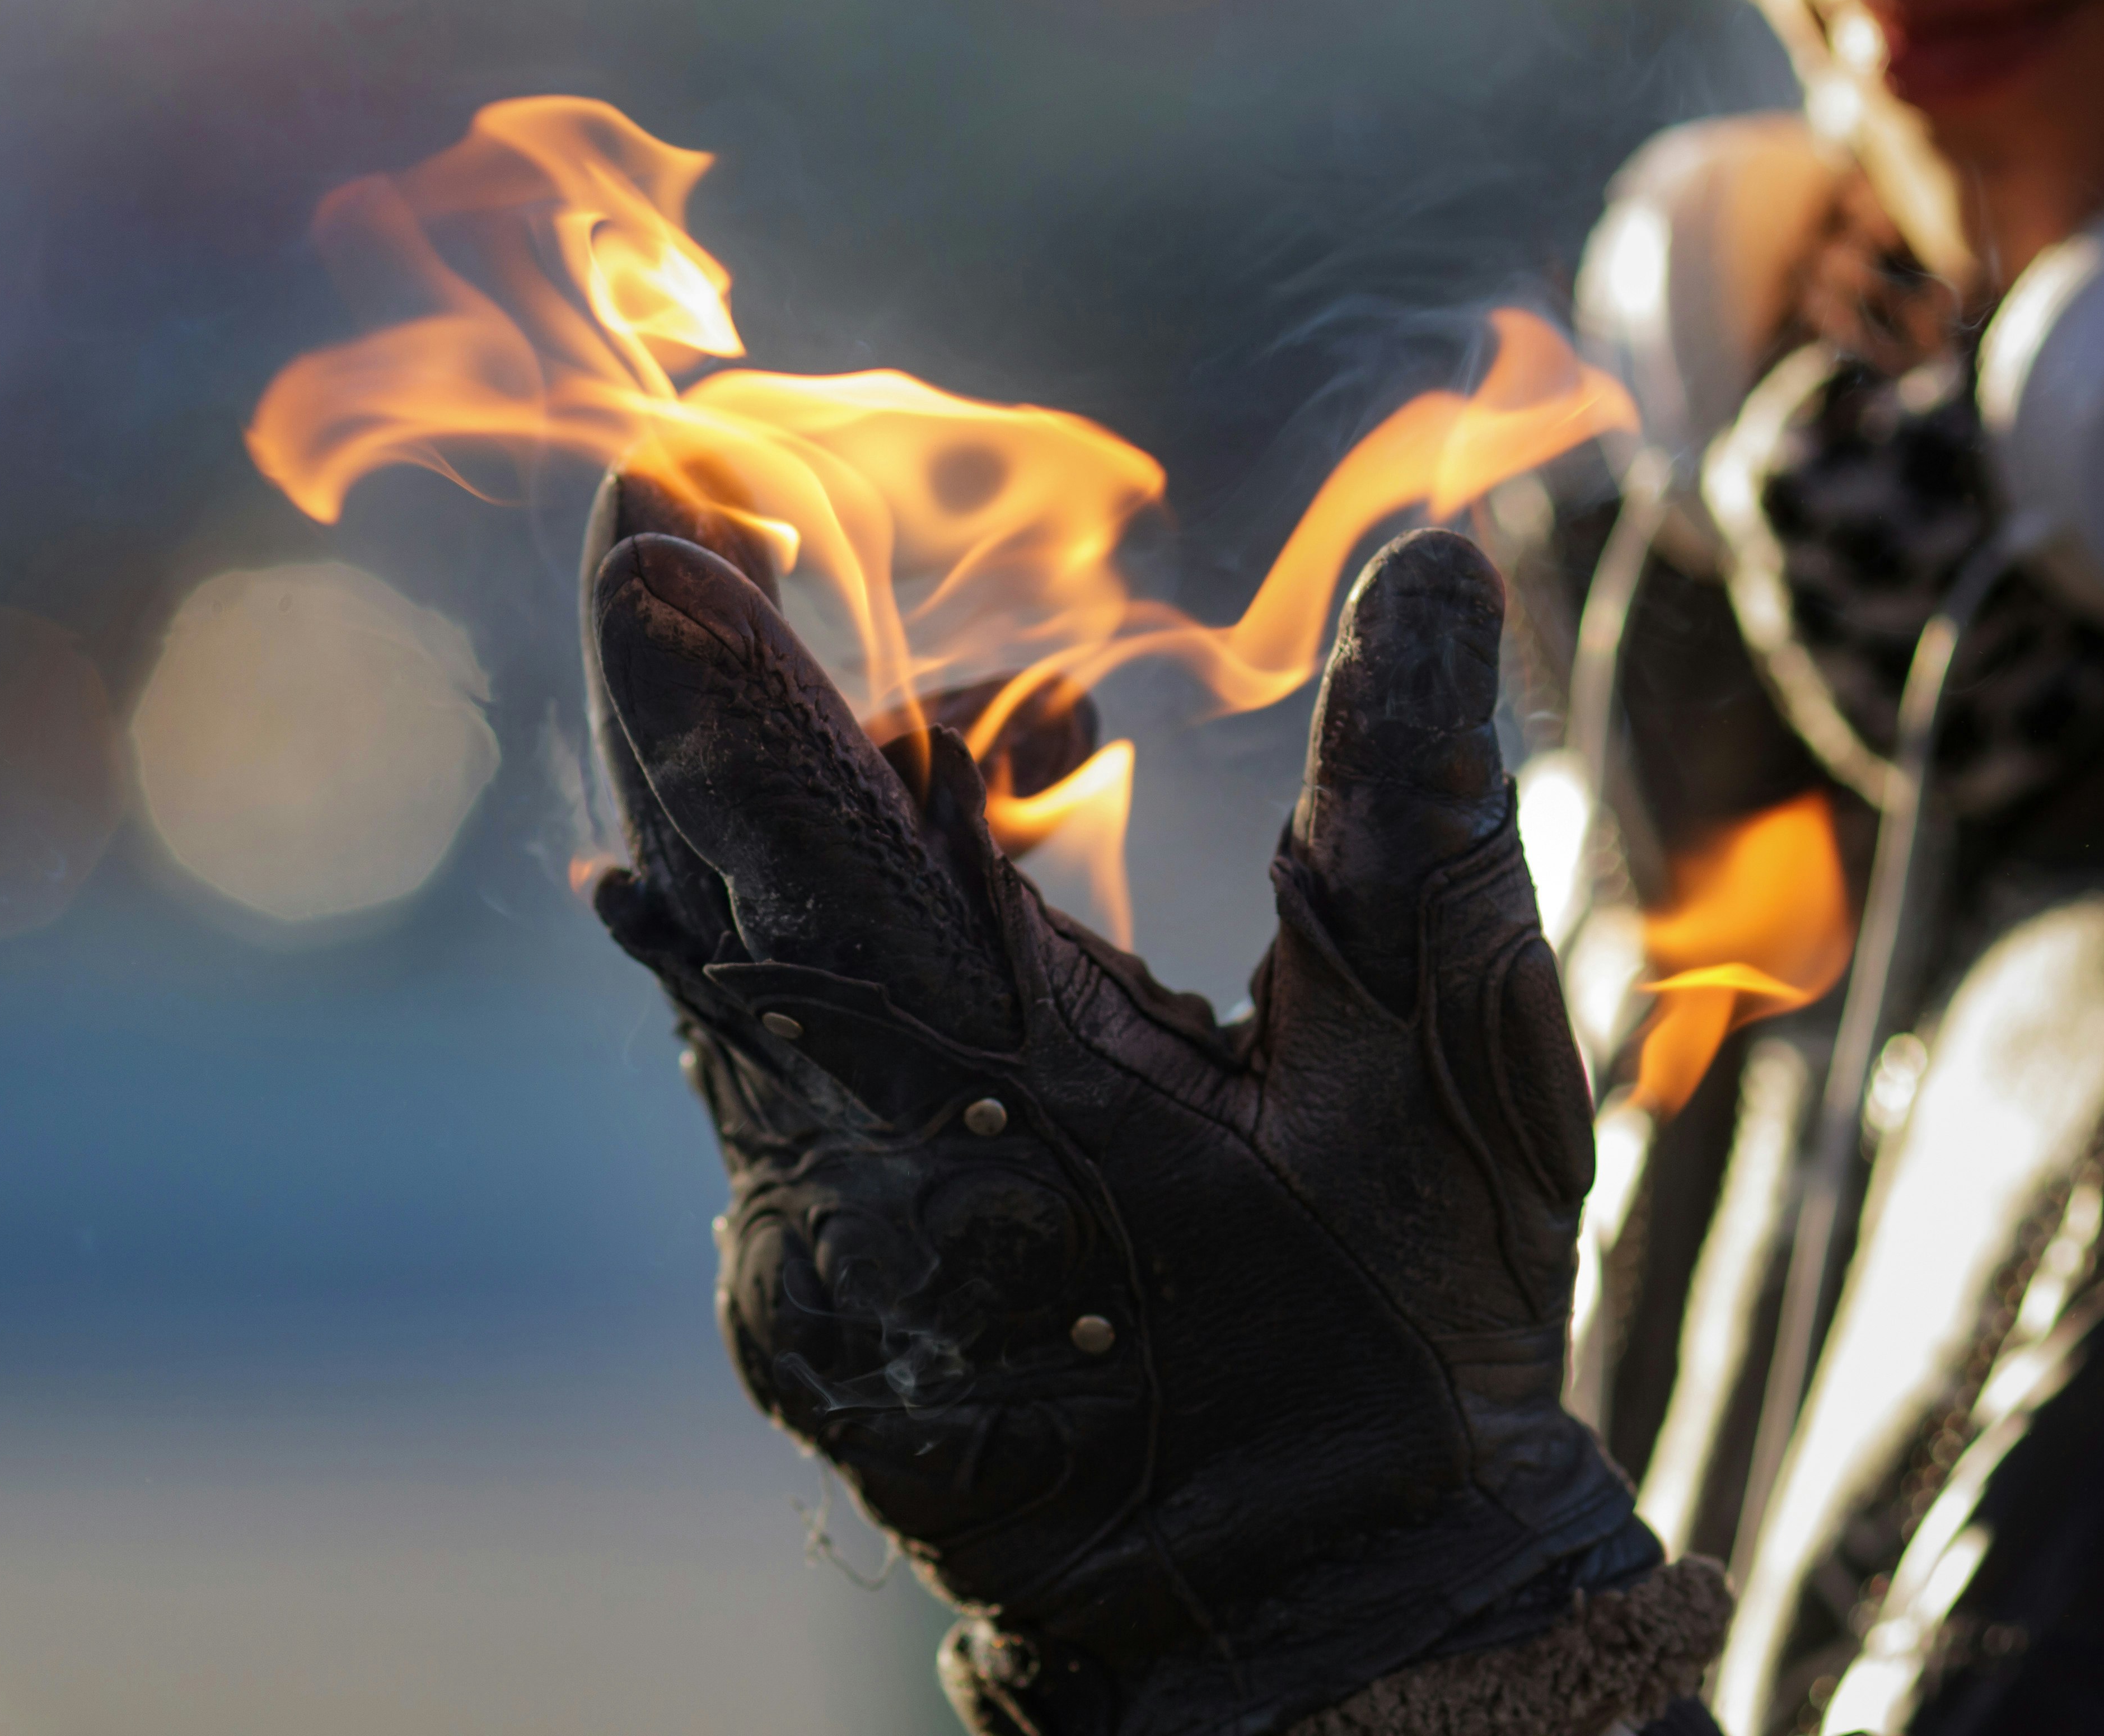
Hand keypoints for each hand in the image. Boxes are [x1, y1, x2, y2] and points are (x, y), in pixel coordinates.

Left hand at [582, 474, 1683, 1735]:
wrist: (1318, 1604)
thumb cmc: (1401, 1345)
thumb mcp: (1451, 1076)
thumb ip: (1418, 810)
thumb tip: (1431, 568)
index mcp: (1008, 1096)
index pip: (817, 844)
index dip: (725, 670)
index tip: (652, 508)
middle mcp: (851, 1166)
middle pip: (705, 877)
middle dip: (687, 681)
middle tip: (684, 500)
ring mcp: (797, 1235)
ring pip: (719, 957)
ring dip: (783, 797)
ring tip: (948, 698)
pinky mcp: (795, 1271)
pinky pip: (753, 1045)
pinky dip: (805, 920)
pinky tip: (918, 837)